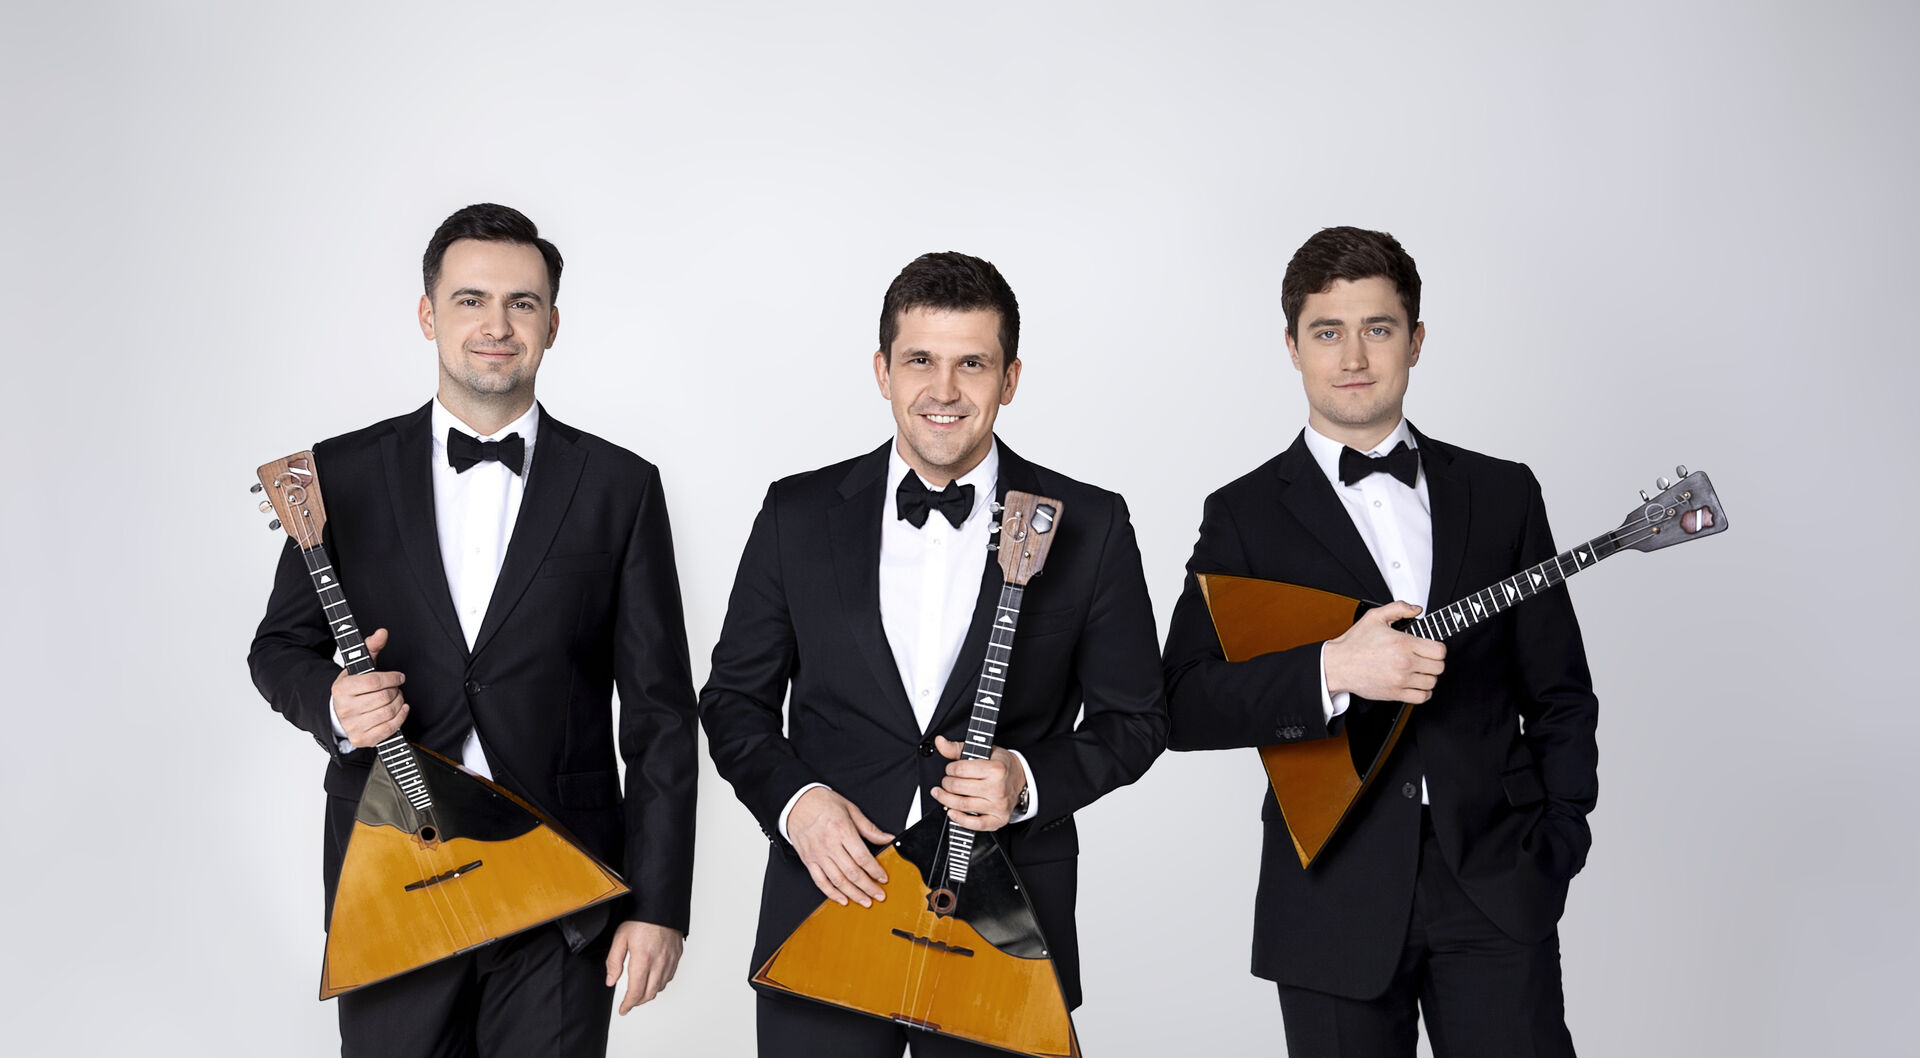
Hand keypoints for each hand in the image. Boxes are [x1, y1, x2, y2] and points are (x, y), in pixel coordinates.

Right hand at [330, 628, 407, 747]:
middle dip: (395, 690)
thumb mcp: (357, 667)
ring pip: (388, 711)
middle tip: (395, 688)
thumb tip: (382, 633)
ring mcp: (352, 725)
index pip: (374, 682)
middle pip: (384, 697)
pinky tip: (401, 709)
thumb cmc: (352, 689)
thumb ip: (370, 647)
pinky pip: (389, 728)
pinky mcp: (362, 739)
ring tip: (395, 698)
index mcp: (341, 689)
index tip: (399, 677)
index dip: (392, 678)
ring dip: (399, 702)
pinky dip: (400, 717)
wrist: (338, 713)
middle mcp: (344, 708)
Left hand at [604, 920, 682, 1013]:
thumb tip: (611, 980)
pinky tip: (653, 979)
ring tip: (640, 991)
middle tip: (629, 1003)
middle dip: (638, 1002)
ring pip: (660, 987)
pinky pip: (669, 976)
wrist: (661, 905)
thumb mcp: (620, 937)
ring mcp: (670, 960)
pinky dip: (660, 983)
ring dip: (649, 993)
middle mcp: (659, 962)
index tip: (623, 1009)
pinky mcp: (677, 955)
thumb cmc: (641, 918)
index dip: (628, 1004)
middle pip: (649, 994)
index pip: (636, 992)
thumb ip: (614, 961)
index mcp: (643, 959)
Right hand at [787, 787, 894, 906]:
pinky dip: (831, 893)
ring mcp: (817, 854)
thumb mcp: (850, 809)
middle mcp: (829, 844)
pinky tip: (842, 899)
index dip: (875, 871)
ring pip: (838, 881)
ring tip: (865, 901)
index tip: (883, 878)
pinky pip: (820, 881)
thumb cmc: (822, 803)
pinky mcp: (808, 860)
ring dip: (853, 894)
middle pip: (852, 873)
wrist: (796, 802)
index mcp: (842, 830)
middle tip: (878, 895)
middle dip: (868, 887)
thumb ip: (869, 828)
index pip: (863, 858)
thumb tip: (887, 838)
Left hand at [928, 735, 1025, 831]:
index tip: (950, 769)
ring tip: (941, 794)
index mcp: (995, 769)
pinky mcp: (998, 820)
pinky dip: (959, 819)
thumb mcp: (983, 751)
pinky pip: (975, 824)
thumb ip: (958, 748)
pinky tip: (951, 812)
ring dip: (945, 800)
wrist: (1022, 780)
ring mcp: (998, 806)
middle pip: (958, 788)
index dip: (950, 769)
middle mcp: (998, 788)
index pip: (960, 770)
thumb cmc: (1001, 765)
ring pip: (963, 805)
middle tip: (946, 781)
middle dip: (946, 784)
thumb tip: (940, 742)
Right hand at [1323, 602, 1446, 704]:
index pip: (1439, 650)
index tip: (1430, 648)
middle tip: (1425, 658)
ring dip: (1429, 676)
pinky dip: (1424, 692)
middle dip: (1434, 661)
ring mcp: (1400, 680)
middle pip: (1438, 667)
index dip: (1437, 648)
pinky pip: (1422, 697)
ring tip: (1420, 671)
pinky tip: (1417, 684)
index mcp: (1403, 644)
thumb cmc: (1355, 644)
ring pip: (1432, 682)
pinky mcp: (1395, 693)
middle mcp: (1404, 663)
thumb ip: (1399, 608)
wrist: (1339, 665)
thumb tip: (1416, 609)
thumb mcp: (1375, 617)